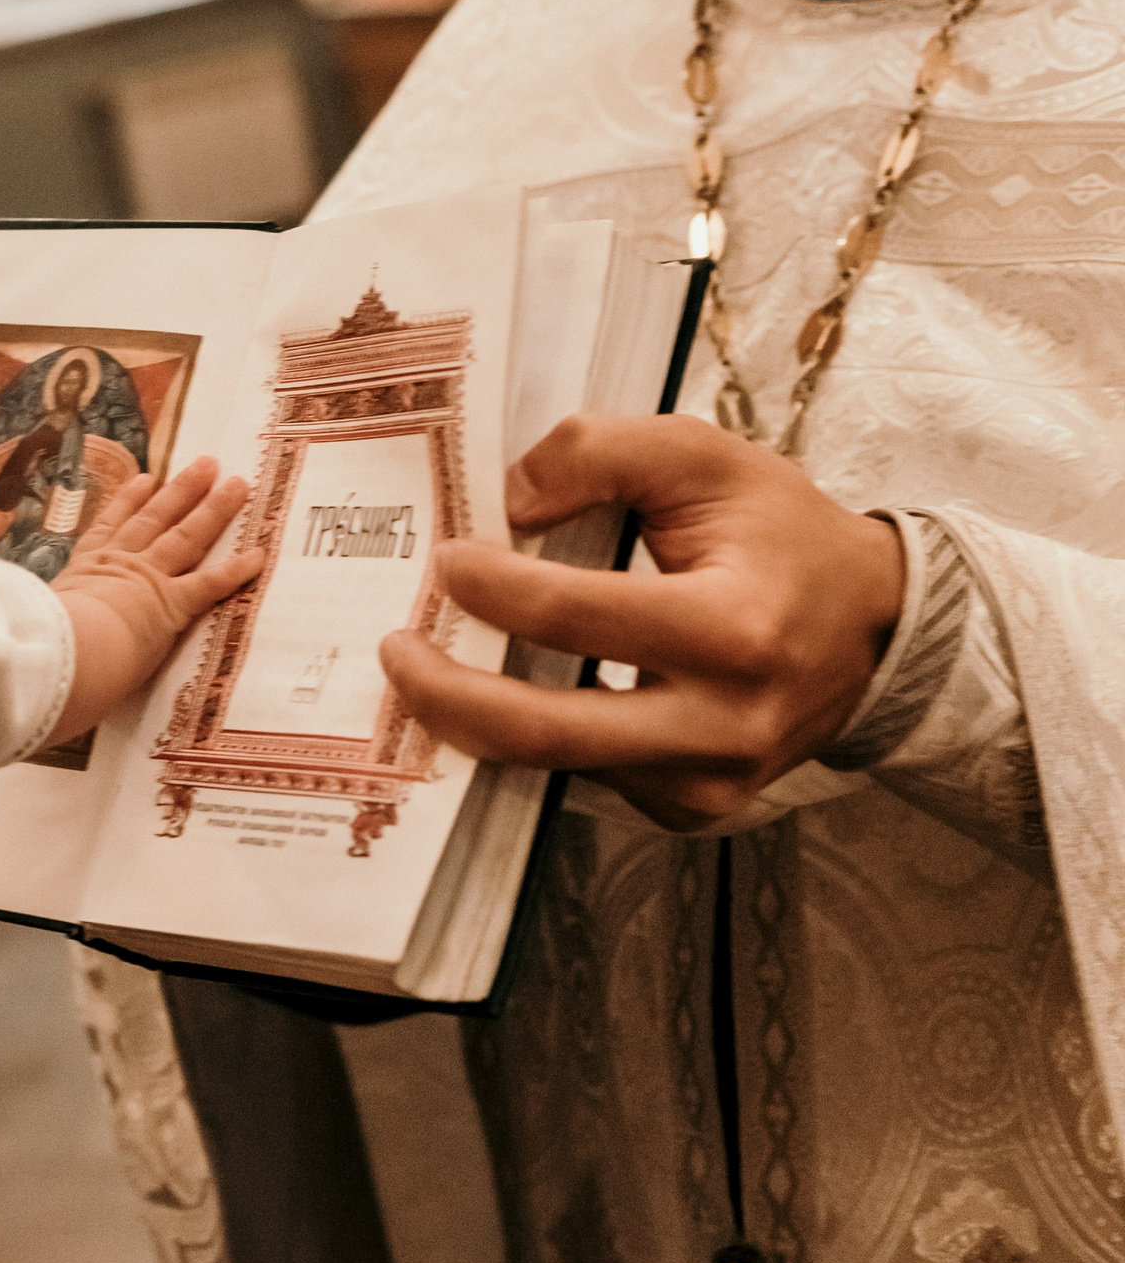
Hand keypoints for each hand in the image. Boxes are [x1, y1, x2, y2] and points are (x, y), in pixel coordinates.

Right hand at [46, 460, 260, 734]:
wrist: (64, 648)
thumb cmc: (41, 637)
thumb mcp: (31, 618)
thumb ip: (29, 613)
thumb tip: (8, 616)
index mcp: (84, 570)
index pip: (110, 528)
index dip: (129, 501)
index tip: (145, 479)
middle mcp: (119, 565)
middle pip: (156, 520)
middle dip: (181, 491)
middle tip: (205, 465)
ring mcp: (147, 580)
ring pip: (186, 537)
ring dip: (212, 510)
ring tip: (235, 484)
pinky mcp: (172, 604)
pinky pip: (210, 584)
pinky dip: (235, 570)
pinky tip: (257, 555)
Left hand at [377, 415, 905, 830]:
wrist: (868, 623)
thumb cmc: (778, 532)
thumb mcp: (699, 455)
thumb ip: (596, 453)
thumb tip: (508, 503)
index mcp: (731, 628)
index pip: (572, 615)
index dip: (489, 587)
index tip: (446, 558)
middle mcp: (722, 723)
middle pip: (543, 730)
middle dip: (445, 693)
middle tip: (393, 651)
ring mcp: (708, 783)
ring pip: (552, 764)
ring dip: (475, 717)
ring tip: (426, 665)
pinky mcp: (691, 809)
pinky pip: (581, 780)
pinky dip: (527, 739)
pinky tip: (497, 692)